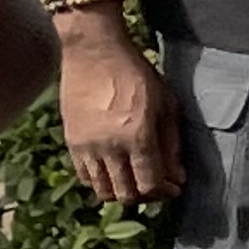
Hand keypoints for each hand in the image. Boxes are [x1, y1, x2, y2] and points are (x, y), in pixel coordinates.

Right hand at [56, 18, 182, 207]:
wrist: (93, 52)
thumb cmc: (137, 74)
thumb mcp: (166, 106)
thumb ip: (171, 145)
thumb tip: (177, 177)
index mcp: (137, 137)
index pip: (150, 185)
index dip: (165, 192)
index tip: (175, 187)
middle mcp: (109, 147)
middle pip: (126, 194)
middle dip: (147, 196)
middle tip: (158, 186)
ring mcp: (86, 146)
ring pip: (103, 190)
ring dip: (122, 192)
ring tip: (136, 180)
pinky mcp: (71, 141)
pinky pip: (85, 176)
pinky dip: (101, 181)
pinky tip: (116, 170)